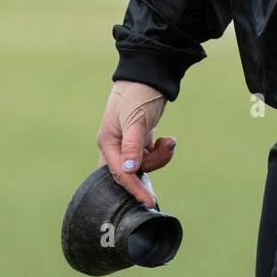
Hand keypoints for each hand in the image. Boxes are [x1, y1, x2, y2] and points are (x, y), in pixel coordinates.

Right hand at [96, 81, 176, 208]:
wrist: (149, 75)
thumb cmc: (138, 94)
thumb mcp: (136, 120)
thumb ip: (133, 146)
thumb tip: (130, 171)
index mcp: (108, 142)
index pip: (121, 172)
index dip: (135, 188)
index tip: (149, 201)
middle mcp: (115, 145)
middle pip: (132, 172)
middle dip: (152, 165)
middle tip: (165, 148)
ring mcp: (128, 144)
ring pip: (145, 164)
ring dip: (160, 155)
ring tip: (168, 140)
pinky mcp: (139, 140)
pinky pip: (151, 156)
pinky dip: (160, 150)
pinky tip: (166, 139)